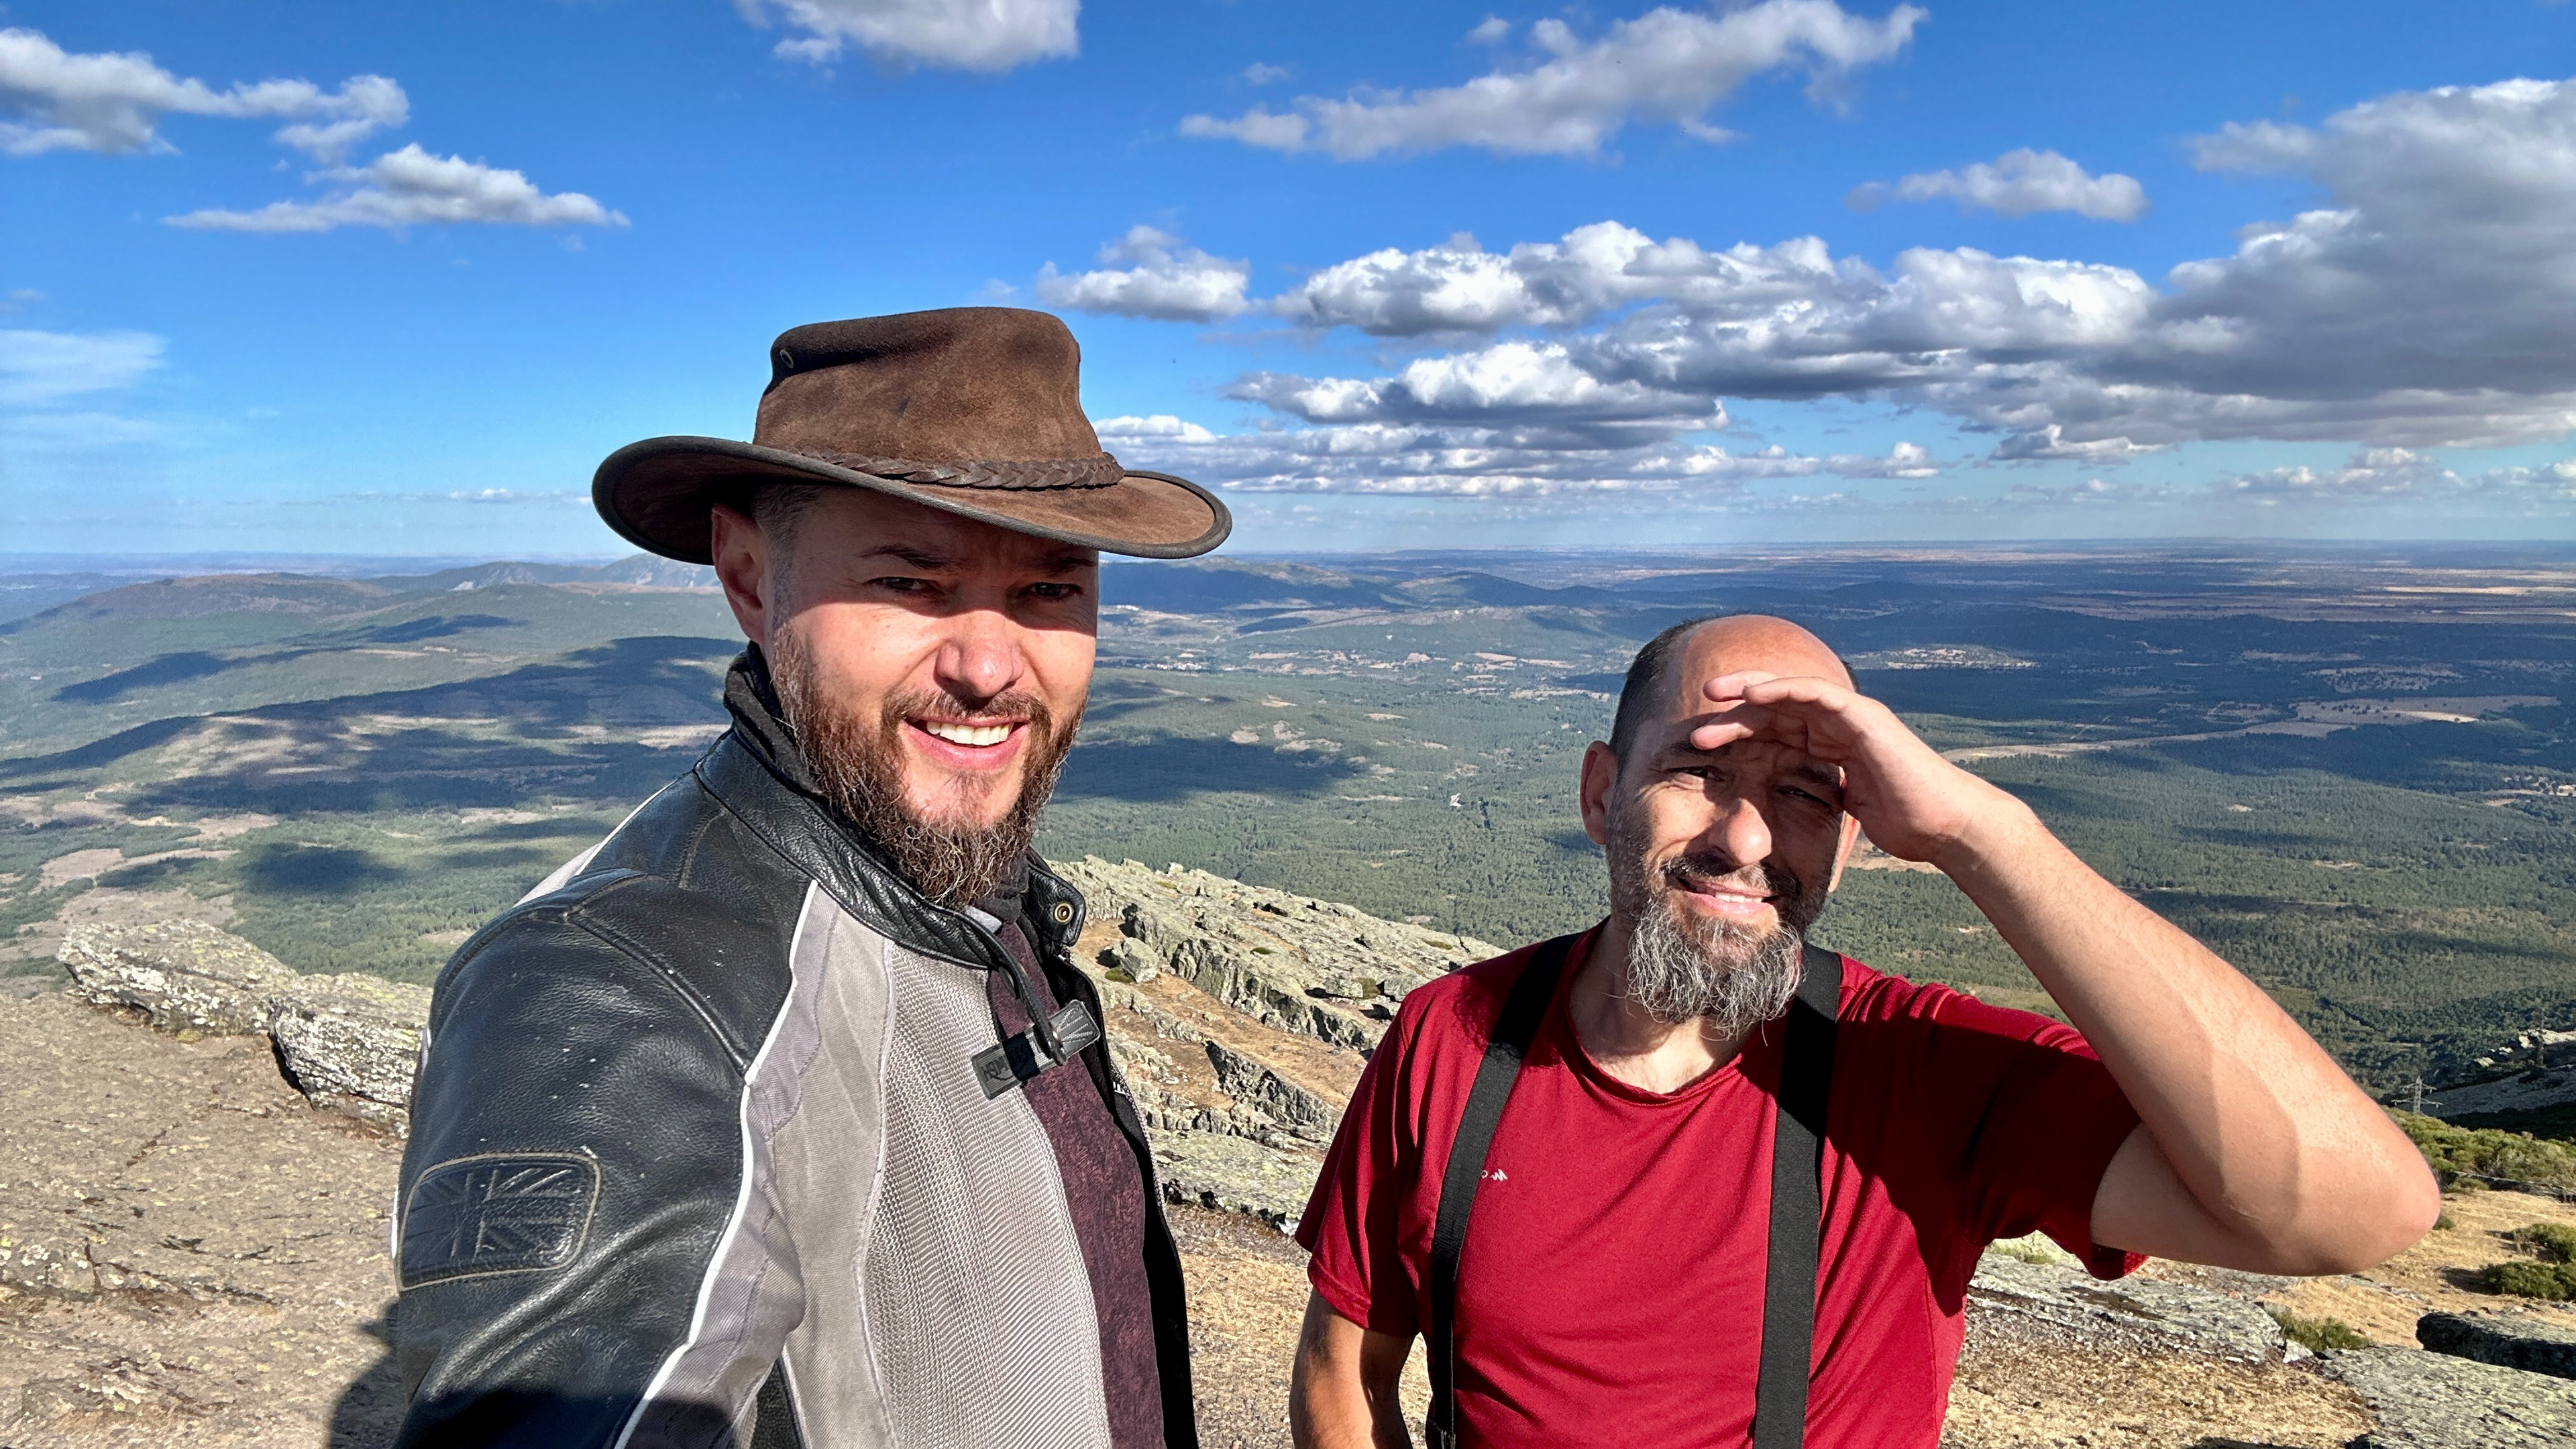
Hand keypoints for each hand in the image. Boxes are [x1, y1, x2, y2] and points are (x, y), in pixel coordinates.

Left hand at [1687, 671, 2022, 867]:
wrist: (1943, 827)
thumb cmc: (1902, 823)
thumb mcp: (1842, 809)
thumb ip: (1818, 798)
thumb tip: (1786, 816)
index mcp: (1830, 744)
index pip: (1775, 729)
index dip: (1738, 733)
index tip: (1702, 745)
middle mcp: (1837, 723)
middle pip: (1775, 707)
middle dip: (1733, 711)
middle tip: (1695, 721)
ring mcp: (1851, 716)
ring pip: (1789, 691)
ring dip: (1748, 691)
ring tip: (1711, 695)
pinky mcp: (1864, 716)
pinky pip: (1816, 693)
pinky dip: (1782, 689)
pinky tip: (1751, 694)